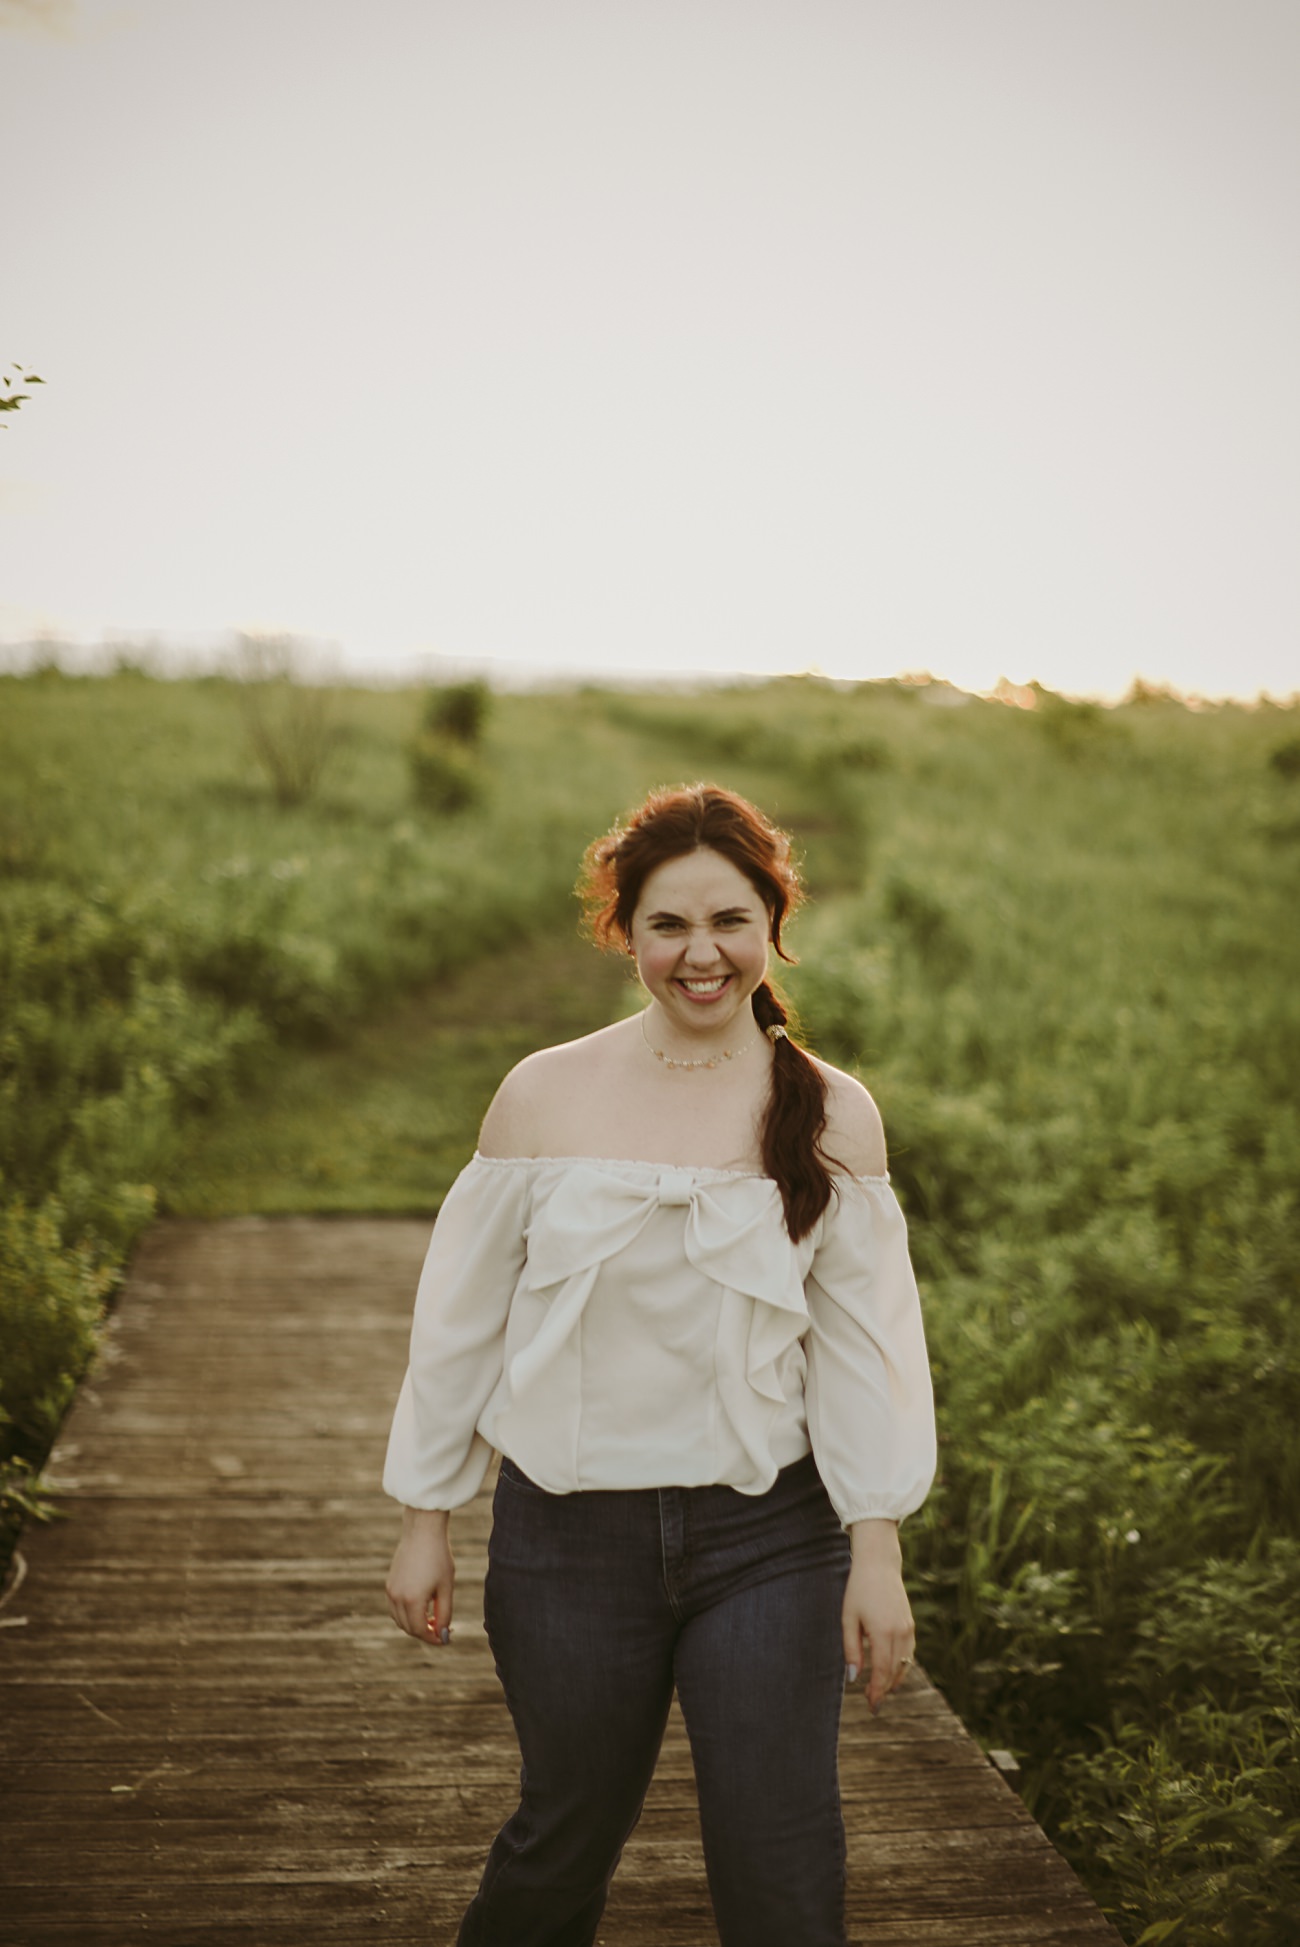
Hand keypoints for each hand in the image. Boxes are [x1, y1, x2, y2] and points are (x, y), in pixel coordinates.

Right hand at [385, 1507, 454, 1646]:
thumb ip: (445, 1614)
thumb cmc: (439, 1557)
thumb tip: (443, 1635)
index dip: (434, 1638)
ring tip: (433, 1618)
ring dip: (414, 1624)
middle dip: (425, 1633)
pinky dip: (406, 1614)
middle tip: (443, 1628)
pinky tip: (422, 1607)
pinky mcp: (389, 1584)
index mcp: (412, 1600)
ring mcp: (390, 1591)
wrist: (422, 1532)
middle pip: (409, 1628)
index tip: (447, 1637)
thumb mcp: (446, 1588)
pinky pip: (395, 1608)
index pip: (420, 1631)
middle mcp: (397, 1598)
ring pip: (400, 1620)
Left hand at [842, 1519, 914, 1713]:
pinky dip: (901, 1666)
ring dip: (894, 1680)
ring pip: (905, 1664)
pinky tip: (891, 1671)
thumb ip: (851, 1650)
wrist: (879, 1564)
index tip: (871, 1705)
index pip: (882, 1672)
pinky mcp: (910, 1624)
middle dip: (884, 1689)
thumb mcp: (849, 1619)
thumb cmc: (858, 1590)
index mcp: (882, 1633)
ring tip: (881, 1690)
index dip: (877, 1691)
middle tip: (873, 1704)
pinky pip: (909, 1652)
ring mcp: (908, 1628)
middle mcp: (900, 1633)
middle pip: (895, 1672)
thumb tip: (854, 1678)